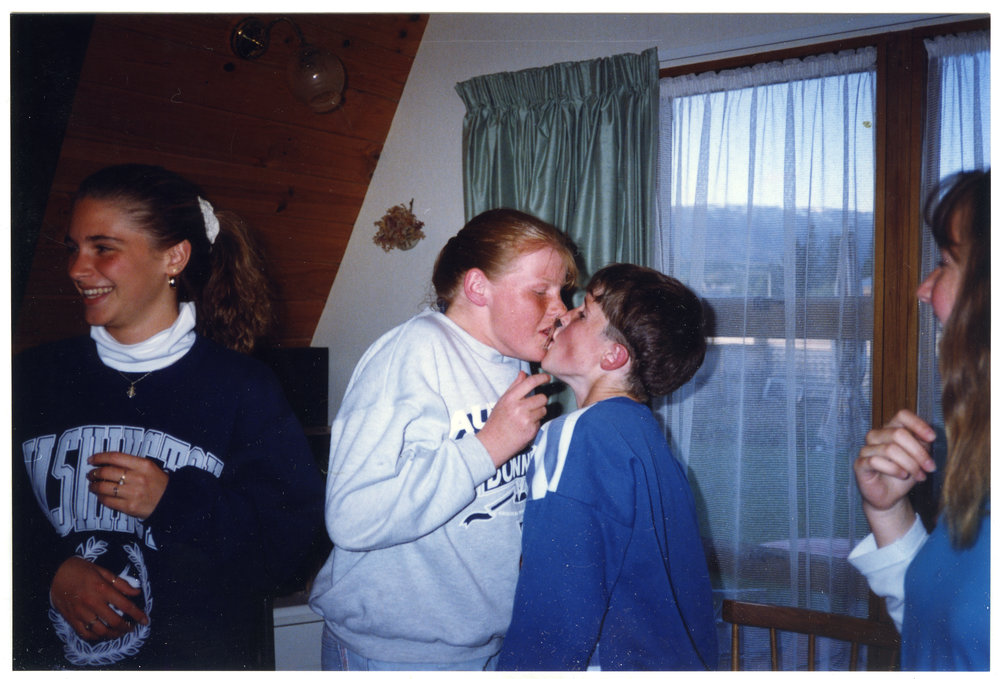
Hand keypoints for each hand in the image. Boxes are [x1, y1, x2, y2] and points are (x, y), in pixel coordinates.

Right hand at [50, 556, 148, 641]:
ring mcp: (81, 613)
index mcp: (102, 589)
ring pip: (101, 631)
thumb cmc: (80, 569)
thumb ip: (121, 583)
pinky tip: (103, 634)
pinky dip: (96, 637)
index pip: (125, 606)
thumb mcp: (103, 571)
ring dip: (113, 635)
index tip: (145, 620)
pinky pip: (85, 634)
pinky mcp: (71, 619)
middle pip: (114, 621)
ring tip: (120, 633)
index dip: (138, 615)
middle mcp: (92, 603)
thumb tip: (137, 593)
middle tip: (132, 628)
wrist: (54, 573)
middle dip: (127, 627)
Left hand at [87, 452, 168, 520]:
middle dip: (94, 473)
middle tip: (91, 474)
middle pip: (107, 472)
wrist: (171, 501)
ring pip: (104, 487)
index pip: (115, 457)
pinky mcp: (129, 506)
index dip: (99, 457)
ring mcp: (133, 493)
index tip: (91, 459)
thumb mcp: (149, 467)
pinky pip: (108, 501)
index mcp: (143, 465)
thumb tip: (107, 463)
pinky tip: (100, 495)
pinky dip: (101, 497)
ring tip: (93, 485)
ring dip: (94, 486)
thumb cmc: (158, 483)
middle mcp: (137, 477)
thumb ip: (131, 463)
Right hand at [477, 371, 550, 467]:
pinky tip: (525, 426)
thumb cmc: (497, 422)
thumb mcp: (502, 401)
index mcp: (510, 399)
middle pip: (542, 397)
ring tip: (526, 417)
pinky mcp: (531, 431)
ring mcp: (526, 420)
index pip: (530, 383)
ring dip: (539, 412)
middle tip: (531, 405)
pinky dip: (535, 423)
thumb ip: (514, 387)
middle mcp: (518, 409)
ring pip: (543, 409)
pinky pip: (540, 421)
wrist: (492, 444)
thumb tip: (523, 373)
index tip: (547, 377)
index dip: (541, 378)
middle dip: (540, 400)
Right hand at [854, 409, 936, 545]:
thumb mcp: (918, 459)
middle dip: (918, 452)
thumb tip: (928, 438)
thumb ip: (922, 445)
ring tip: (919, 476)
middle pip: (898, 433)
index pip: (902, 415)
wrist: (889, 496)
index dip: (918, 424)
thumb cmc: (903, 474)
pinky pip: (877, 461)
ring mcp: (866, 449)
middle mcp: (876, 436)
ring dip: (910, 464)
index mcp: (890, 429)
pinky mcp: (860, 464)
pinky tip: (902, 476)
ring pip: (890, 449)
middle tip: (929, 467)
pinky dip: (894, 470)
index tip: (932, 438)